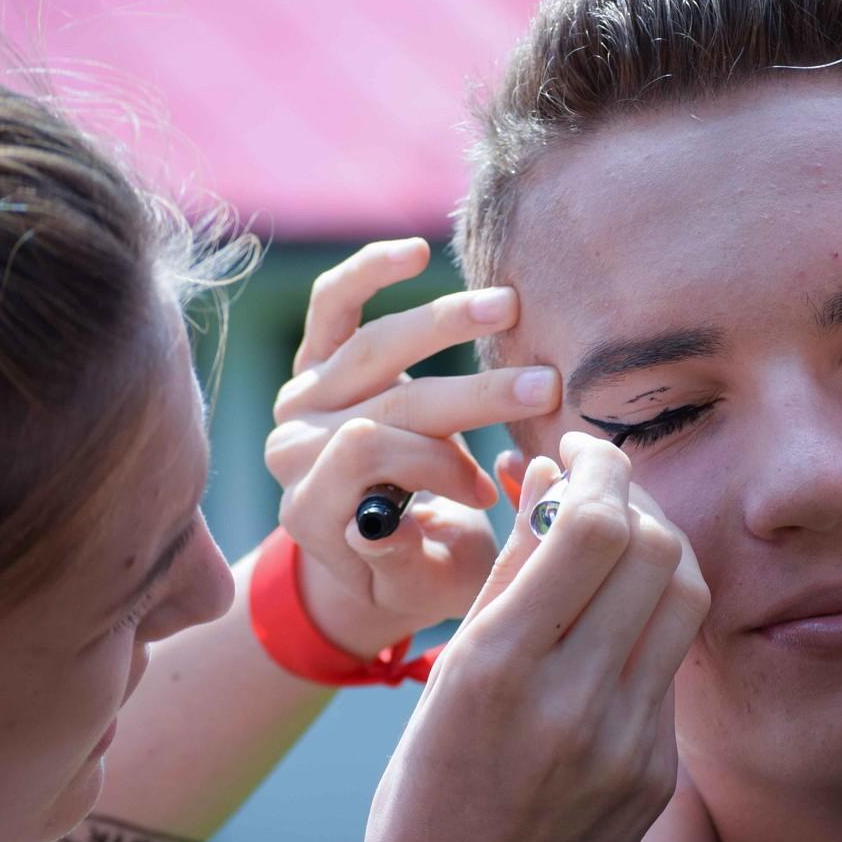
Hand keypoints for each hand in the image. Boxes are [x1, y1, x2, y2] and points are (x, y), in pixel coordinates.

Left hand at [265, 238, 559, 656]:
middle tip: (549, 387)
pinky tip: (415, 252)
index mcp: (311, 508)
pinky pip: (334, 305)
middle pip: (386, 401)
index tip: (488, 489)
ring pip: (373, 347)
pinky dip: (369, 272)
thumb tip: (389, 523)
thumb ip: (406, 561)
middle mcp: (292, 447)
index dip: (437, 465)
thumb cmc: (419, 572)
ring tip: (511, 308)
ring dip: (447, 323)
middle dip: (475, 395)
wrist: (379, 552)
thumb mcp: (421, 588)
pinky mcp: (318, 360)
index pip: (370, 455)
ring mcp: (303, 397)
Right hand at [339, 432, 711, 841]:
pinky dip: (651, 617)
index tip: (580, 450)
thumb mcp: (445, 679)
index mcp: (497, 669)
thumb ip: (506, 575)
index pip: (591, 525)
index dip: (598, 467)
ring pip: (684, 595)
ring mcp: (628, 743)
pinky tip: (618, 616)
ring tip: (622, 537)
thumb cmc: (426, 799)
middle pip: (653, 546)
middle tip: (604, 484)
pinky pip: (672, 664)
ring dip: (659, 545)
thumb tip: (551, 482)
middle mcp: (573, 701)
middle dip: (634, 494)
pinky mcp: (659, 774)